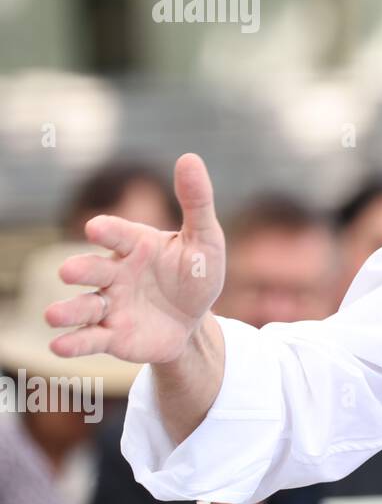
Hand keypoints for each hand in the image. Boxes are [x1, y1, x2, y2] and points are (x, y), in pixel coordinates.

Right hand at [45, 153, 225, 365]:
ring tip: (54, 315)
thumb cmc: (195, 274)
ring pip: (83, 306)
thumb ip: (197, 202)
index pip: (118, 233)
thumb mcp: (205, 239)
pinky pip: (89, 338)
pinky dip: (74, 343)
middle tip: (70, 272)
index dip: (108, 230)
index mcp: (135, 244)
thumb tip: (190, 157)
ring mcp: (109, 305)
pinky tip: (59, 345)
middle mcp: (115, 273)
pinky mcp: (110, 335)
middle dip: (80, 270)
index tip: (96, 228)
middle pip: (92, 269)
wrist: (193, 322)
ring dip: (67, 310)